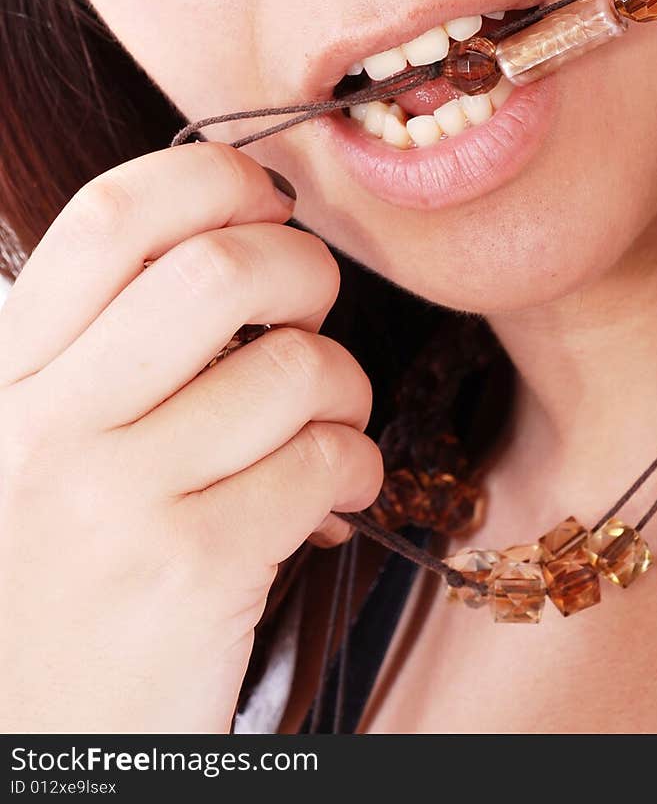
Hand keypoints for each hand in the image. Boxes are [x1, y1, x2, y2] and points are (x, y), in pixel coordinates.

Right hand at [0, 143, 381, 732]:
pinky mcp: (190, 571)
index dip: (211, 176)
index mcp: (10, 376)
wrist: (40, 746)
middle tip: (310, 312)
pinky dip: (356, 466)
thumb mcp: (44, 446)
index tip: (266, 199)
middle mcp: (47, 426)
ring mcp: (114, 500)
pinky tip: (333, 498)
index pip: (111, 217)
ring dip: (344, 388)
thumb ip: (107, 349)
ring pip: (294, 368)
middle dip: (304, 270)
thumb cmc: (63, 579)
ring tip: (327, 427)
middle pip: (219, 269)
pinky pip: (324, 460)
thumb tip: (238, 235)